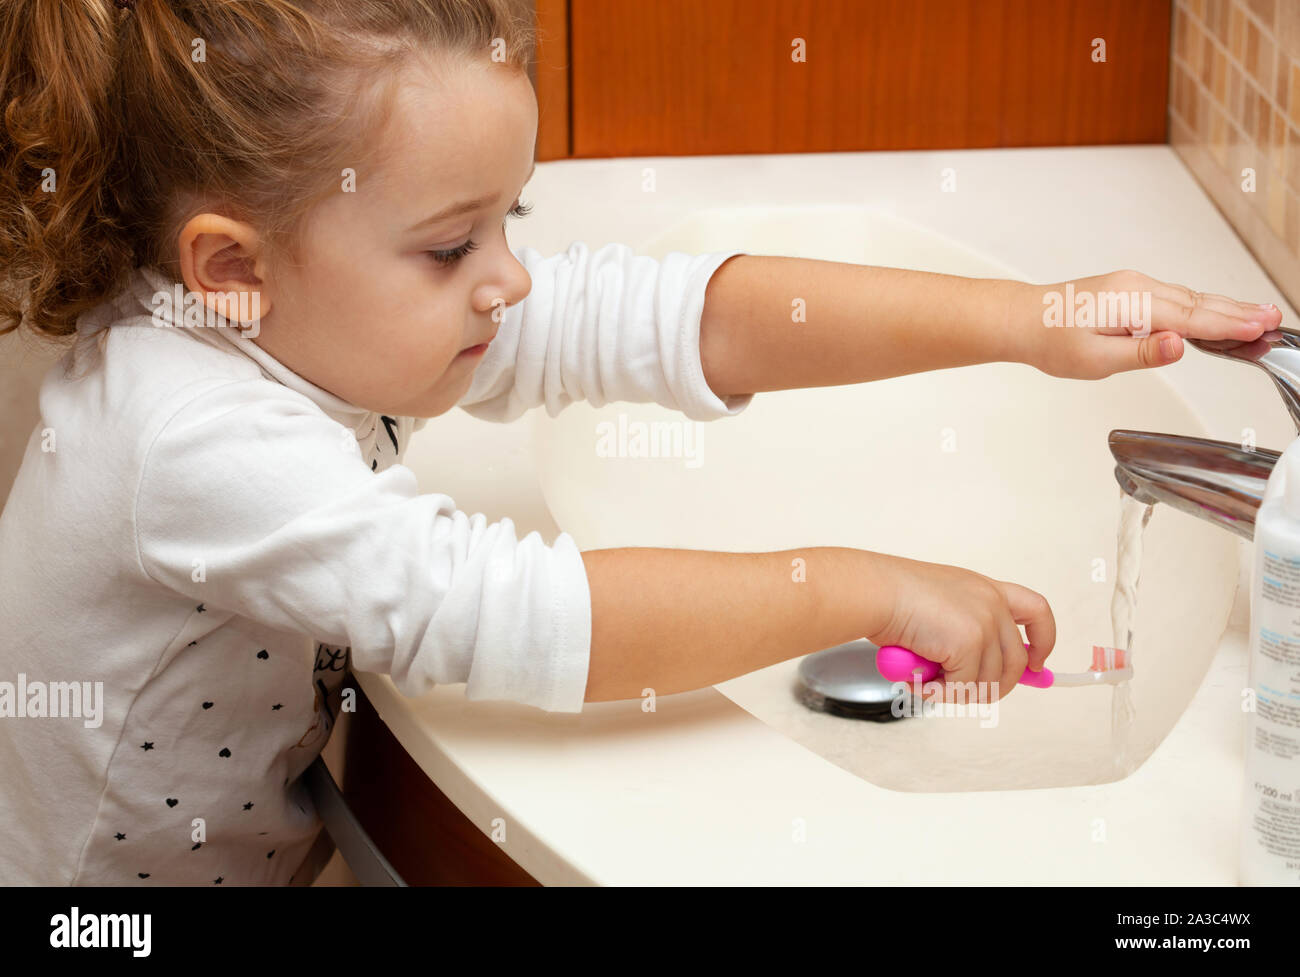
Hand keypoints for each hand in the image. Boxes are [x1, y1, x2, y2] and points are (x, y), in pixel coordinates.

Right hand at [866, 554, 1055, 702]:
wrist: (873, 592)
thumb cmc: (889, 596)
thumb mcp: (937, 607)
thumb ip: (960, 630)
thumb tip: (972, 673)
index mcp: (986, 589)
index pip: (1037, 611)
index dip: (1044, 641)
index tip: (1034, 664)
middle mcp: (992, 603)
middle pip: (1016, 660)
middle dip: (995, 686)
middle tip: (963, 694)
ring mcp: (984, 623)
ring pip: (990, 680)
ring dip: (958, 693)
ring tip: (927, 686)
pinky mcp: (970, 642)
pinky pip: (964, 686)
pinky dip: (940, 694)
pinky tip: (918, 684)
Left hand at [1015, 269, 1282, 379]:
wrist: (1023, 319)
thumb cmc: (1051, 341)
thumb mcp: (1094, 360)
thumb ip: (1141, 352)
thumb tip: (1179, 345)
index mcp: (1132, 304)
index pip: (1192, 318)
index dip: (1230, 325)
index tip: (1261, 328)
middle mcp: (1137, 287)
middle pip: (1198, 303)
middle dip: (1238, 312)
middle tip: (1273, 320)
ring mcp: (1134, 286)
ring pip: (1189, 298)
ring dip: (1224, 308)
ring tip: (1258, 316)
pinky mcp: (1130, 290)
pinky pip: (1175, 296)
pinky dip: (1201, 305)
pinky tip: (1216, 311)